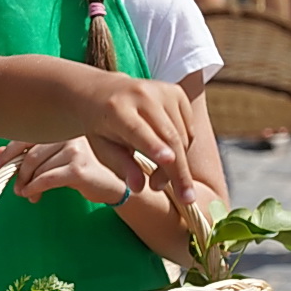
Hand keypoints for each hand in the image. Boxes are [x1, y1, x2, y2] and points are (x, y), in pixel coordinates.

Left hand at [0, 138, 128, 204]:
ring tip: (27, 194)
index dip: (10, 151)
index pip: (29, 136)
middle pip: (31, 154)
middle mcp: (69, 134)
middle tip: (15, 187)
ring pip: (37, 168)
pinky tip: (32, 195)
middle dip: (18, 172)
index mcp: (63, 128)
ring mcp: (75, 149)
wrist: (115, 186)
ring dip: (27, 184)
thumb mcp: (57, 160)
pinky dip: (35, 188)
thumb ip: (31, 153)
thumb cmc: (87, 170)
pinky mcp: (78, 168)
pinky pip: (47, 179)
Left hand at [83, 76, 195, 203]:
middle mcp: (141, 95)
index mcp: (116, 109)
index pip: (137, 130)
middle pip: (168, 137)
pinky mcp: (176, 92)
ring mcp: (161, 91)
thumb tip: (139, 187)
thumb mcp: (102, 149)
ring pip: (182, 136)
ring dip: (178, 164)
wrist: (103, 93)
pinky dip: (182, 147)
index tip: (169, 160)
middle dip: (179, 171)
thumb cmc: (101, 128)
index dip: (154, 146)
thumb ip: (121, 167)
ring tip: (158, 179)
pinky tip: (165, 152)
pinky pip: (189, 129)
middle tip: (185, 199)